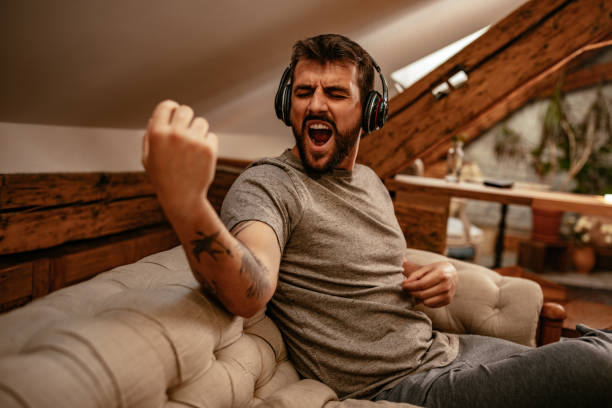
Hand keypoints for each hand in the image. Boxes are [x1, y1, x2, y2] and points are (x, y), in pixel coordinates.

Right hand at [142, 100, 217, 215]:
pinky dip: (207, 144)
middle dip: (186, 117)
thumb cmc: (162, 178)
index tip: (175, 112)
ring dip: (198, 131)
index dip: (171, 107)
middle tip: (186, 128)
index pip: (166, 106)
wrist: (181, 198)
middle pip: (185, 110)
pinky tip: (200, 158)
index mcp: (157, 134)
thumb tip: (155, 117)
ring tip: (192, 147)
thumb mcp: (147, 158)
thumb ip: (149, 136)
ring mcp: (193, 141)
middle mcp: (175, 134)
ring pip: (201, 122)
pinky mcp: (209, 149)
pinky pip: (211, 136)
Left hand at [401, 260, 457, 307]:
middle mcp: (446, 285)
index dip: (410, 286)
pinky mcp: (448, 301)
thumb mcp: (426, 268)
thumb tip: (405, 284)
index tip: (403, 285)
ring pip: (426, 302)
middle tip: (407, 289)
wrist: (452, 273)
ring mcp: (448, 294)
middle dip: (412, 292)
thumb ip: (415, 275)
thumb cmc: (436, 269)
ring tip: (416, 291)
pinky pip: (431, 305)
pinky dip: (425, 301)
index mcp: (441, 274)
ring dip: (418, 298)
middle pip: (423, 294)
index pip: (422, 284)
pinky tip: (425, 294)